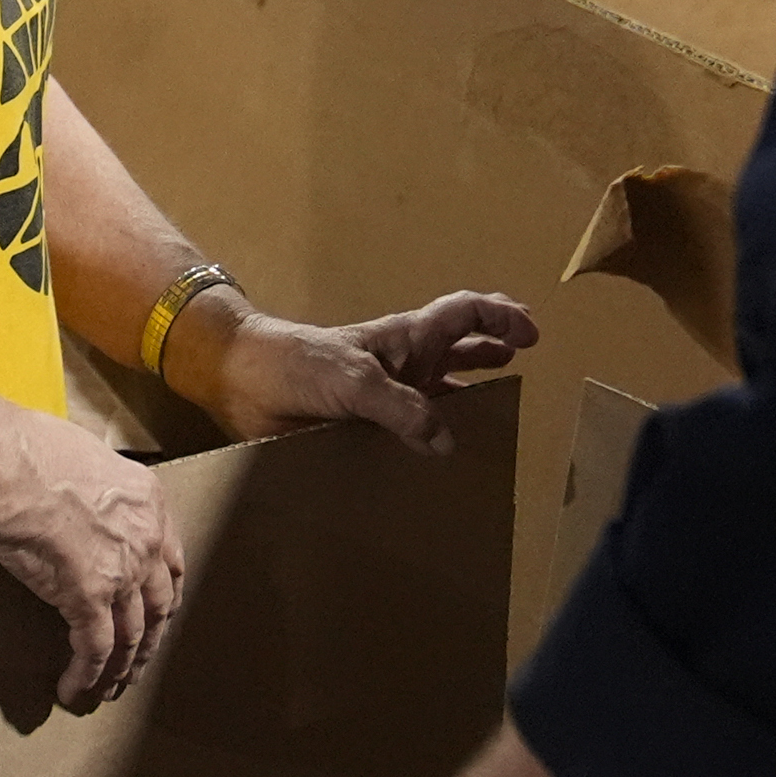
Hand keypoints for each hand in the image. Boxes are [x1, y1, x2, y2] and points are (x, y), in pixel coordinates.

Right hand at [0, 405, 181, 712]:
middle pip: (160, 604)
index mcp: (148, 502)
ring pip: (132, 635)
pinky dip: (87, 677)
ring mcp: (122, 573)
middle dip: (150, 639)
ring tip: (111, 690)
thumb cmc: (30, 451)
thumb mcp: (82, 455)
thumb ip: (92, 482)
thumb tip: (74, 490)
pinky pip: (95, 650)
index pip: (170, 558)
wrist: (10, 469)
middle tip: (139, 661)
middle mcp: (145, 541)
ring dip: (123, 668)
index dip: (166, 592)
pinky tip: (76, 692)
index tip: (161, 610)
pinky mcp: (88, 599)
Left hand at [174, 291, 528, 450]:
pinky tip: (437, 462)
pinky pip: (405, 433)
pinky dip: (426, 442)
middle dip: (490, 352)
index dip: (500, 317)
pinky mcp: (360, 425)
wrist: (243, 382)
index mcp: (406, 339)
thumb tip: (447, 444)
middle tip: (520, 362)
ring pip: (435, 392)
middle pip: (457, 350)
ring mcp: (382, 394)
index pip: (464, 314)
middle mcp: (401, 364)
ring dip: (462, 399)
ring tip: (491, 415)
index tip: (532, 335)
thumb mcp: (357, 380)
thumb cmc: (300, 364)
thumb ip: (404, 409)